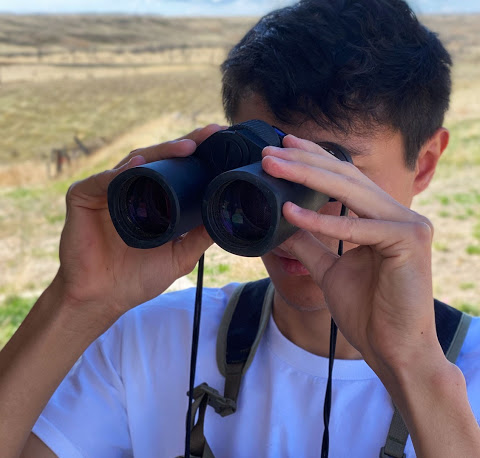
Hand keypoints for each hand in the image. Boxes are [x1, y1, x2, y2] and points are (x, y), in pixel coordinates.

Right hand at [54, 125, 223, 323]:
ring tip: (187, 147)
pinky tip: (138, 165)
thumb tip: (225, 217)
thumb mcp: (179, 256)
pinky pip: (101, 181)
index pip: (174, 169)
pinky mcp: (82, 197)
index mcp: (150, 198)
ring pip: (133, 162)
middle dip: (184, 145)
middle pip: (157, 159)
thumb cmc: (137, 278)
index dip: (195, 156)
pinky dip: (119, 173)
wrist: (102, 299)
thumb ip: (199, 238)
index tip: (220, 142)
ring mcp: (105, 190)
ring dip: (160, 152)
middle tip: (209, 134)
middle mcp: (129, 188)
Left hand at [262, 134, 441, 373]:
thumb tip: (283, 223)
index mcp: (382, 216)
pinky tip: (290, 211)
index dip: (314, 158)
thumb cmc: (367, 310)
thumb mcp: (329, 269)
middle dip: (303, 160)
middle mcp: (397, 213)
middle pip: (345, 177)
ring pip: (351, 191)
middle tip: (269, 150)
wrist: (392, 349)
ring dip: (307, 176)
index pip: (344, 178)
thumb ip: (311, 243)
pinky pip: (358, 228)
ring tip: (273, 166)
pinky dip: (322, 221)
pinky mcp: (409, 242)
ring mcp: (408, 224)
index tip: (283, 145)